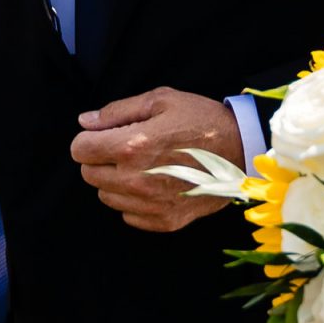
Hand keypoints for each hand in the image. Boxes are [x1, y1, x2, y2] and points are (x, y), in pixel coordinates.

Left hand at [69, 88, 243, 232]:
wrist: (243, 152)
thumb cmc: (203, 121)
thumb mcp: (162, 101)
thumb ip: (118, 111)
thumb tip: (86, 122)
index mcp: (132, 146)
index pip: (80, 150)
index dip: (89, 140)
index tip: (104, 136)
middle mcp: (136, 180)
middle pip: (89, 175)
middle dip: (100, 160)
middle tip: (126, 149)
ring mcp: (150, 204)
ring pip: (106, 197)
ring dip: (115, 181)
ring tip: (142, 166)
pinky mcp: (164, 221)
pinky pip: (128, 215)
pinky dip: (134, 202)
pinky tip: (154, 184)